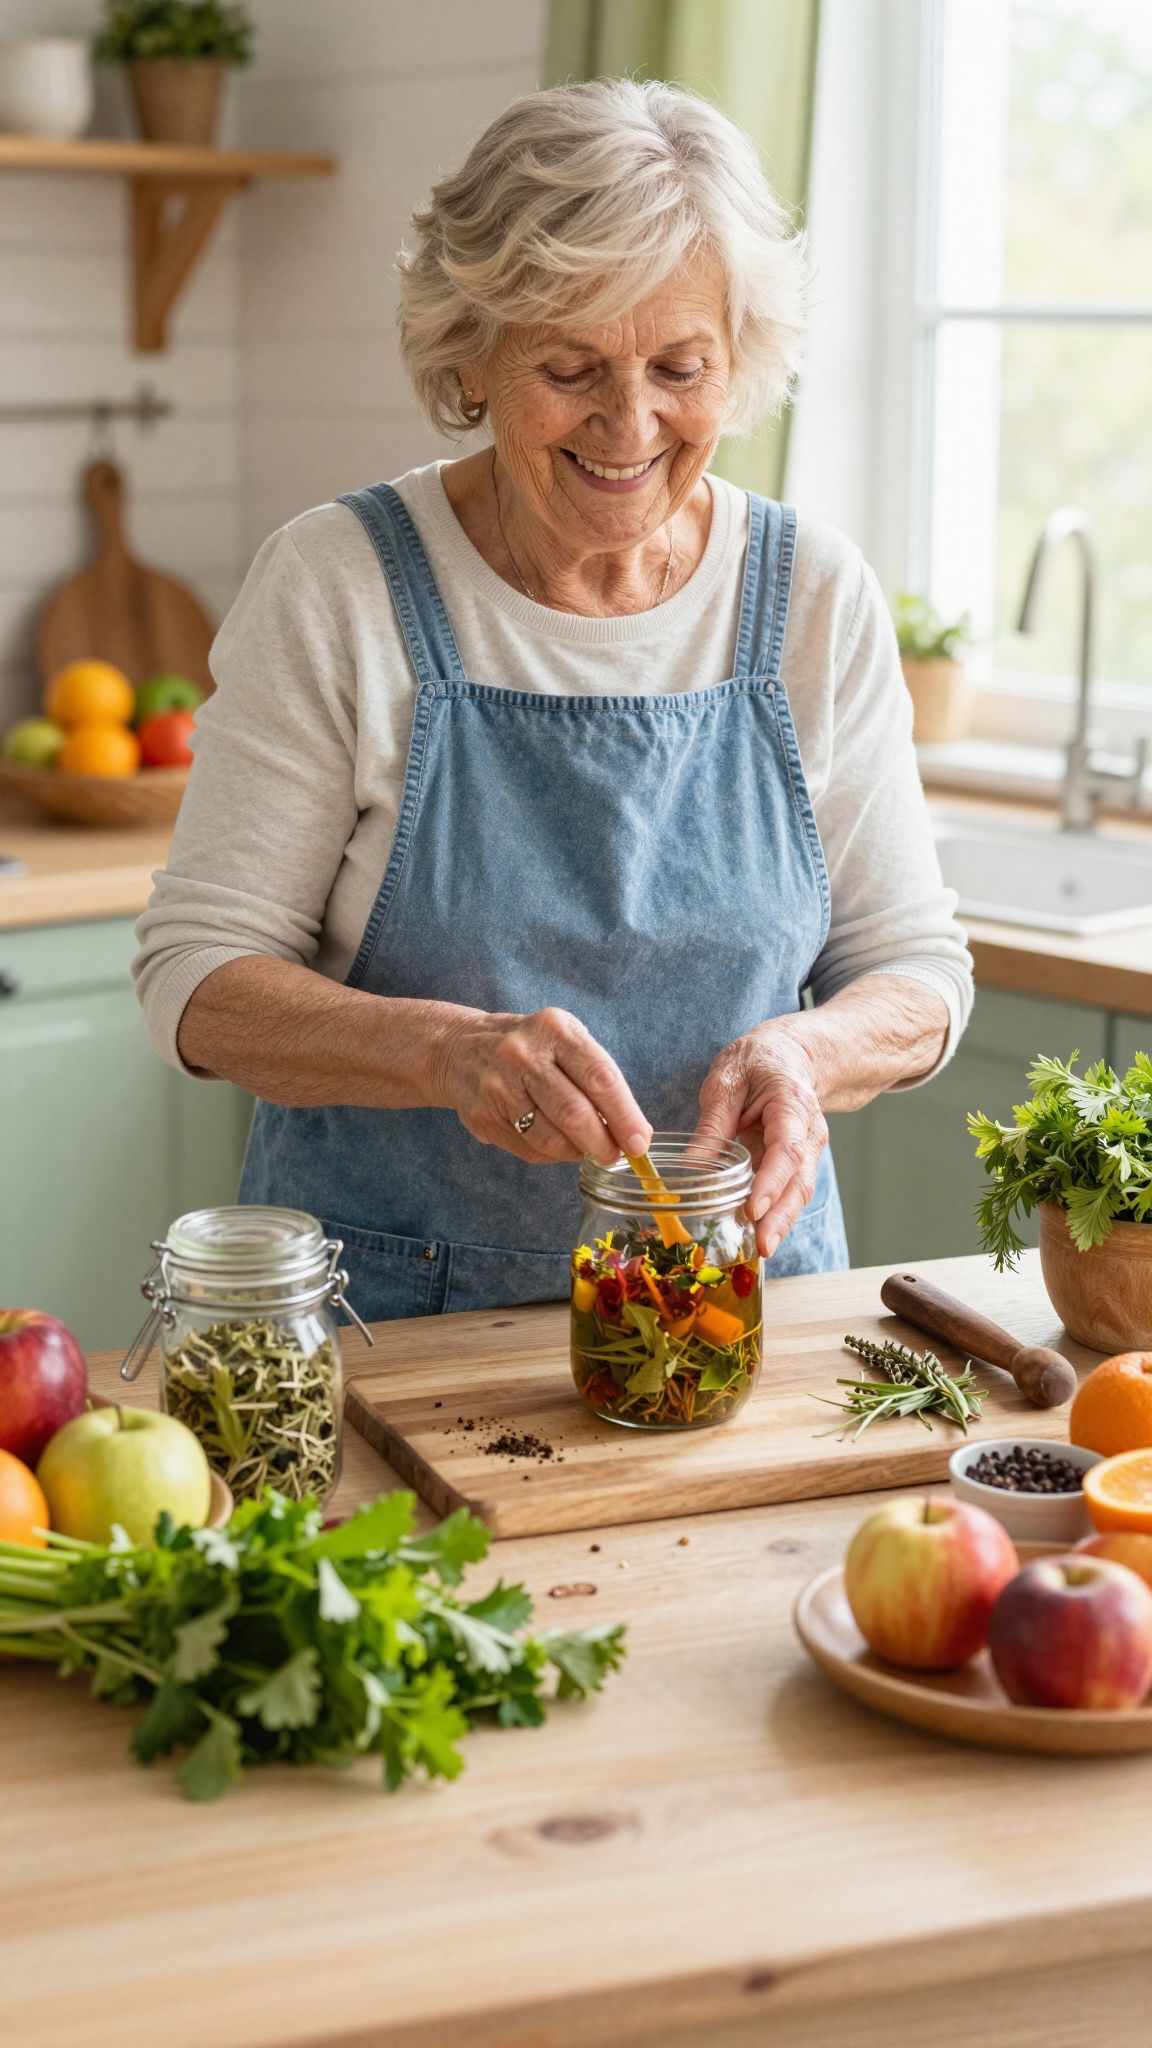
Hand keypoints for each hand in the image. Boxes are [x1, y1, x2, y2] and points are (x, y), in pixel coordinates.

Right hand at [432, 1006, 651, 1166]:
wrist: (460, 1048)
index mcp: (554, 1029)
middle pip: (575, 1113)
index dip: (626, 1116)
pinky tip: (554, 1142)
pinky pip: (529, 1148)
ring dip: (577, 1152)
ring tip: (585, 1148)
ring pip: (551, 1138)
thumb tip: (632, 1131)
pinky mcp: (483, 1115)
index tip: (640, 1141)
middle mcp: (523, 1054)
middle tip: (615, 1155)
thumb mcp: (564, 1041)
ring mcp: (498, 1086)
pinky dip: (551, 1154)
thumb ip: (596, 1078)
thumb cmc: (531, 1048)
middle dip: (603, 1143)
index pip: (600, 1077)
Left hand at [695, 1025, 827, 1257]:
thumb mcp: (725, 1081)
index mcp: (791, 1104)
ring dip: (781, 1222)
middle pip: (800, 1180)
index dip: (771, 1181)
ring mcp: (807, 1149)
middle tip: (762, 1247)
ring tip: (760, 1249)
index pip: (787, 1149)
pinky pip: (789, 1191)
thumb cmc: (757, 1062)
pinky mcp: (797, 1162)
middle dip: (781, 1216)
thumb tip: (692, 1167)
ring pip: (799, 1191)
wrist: (791, 1055)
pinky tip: (760, 1235)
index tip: (753, 1208)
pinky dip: (777, 1214)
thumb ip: (712, 1124)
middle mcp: (808, 1131)